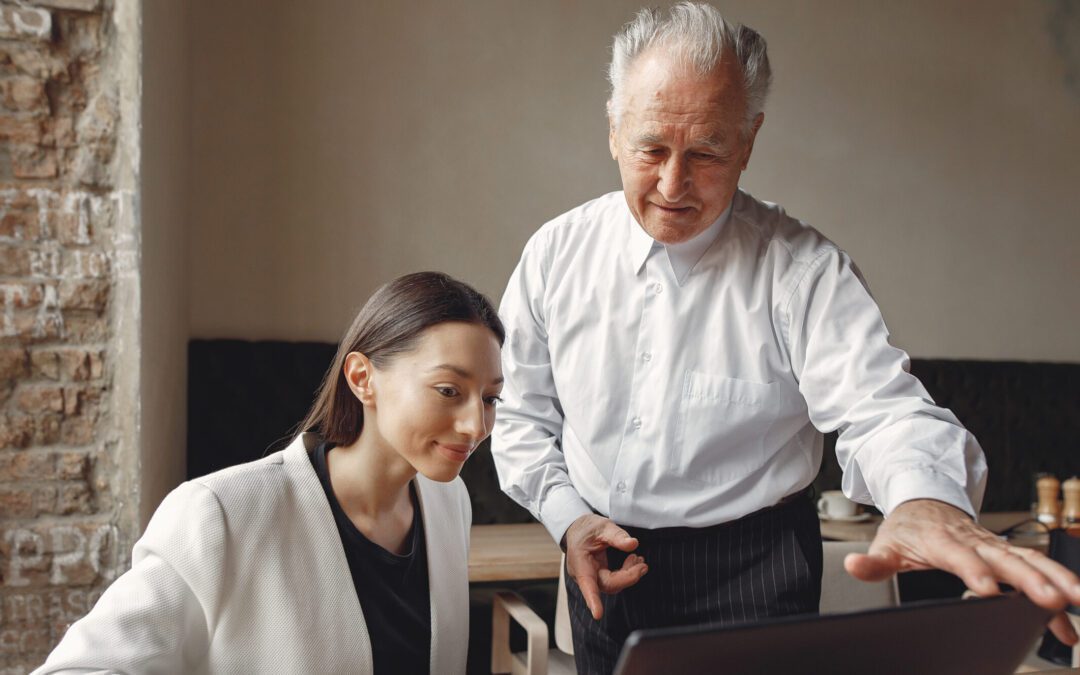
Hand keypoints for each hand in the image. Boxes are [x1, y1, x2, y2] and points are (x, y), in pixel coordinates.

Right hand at [564, 514, 647, 619]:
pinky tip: (633, 561)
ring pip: (612, 584)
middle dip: (628, 577)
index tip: (598, 614)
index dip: (593, 600)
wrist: (578, 529)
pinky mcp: (598, 578)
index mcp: (580, 562)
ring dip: (629, 575)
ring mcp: (591, 578)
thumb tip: (633, 544)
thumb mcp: (602, 526)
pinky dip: (626, 573)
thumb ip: (617, 535)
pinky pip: (613, 581)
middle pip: (607, 584)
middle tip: (642, 565)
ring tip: (639, 560)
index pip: (587, 583)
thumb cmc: (587, 528)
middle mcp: (583, 574)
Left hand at [844, 498, 1079, 644]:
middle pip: (1005, 558)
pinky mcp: (1008, 552)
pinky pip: (1038, 567)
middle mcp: (975, 540)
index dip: (973, 571)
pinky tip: (1070, 618)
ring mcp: (995, 545)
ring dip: (1058, 579)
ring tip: (1078, 602)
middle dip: (1029, 580)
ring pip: (1031, 559)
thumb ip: (874, 561)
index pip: (959, 555)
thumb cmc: (907, 528)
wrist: (925, 501)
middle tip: (1050, 601)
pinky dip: (1058, 586)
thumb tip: (853, 566)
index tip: (986, 590)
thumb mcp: (886, 543)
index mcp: (942, 539)